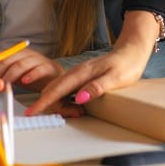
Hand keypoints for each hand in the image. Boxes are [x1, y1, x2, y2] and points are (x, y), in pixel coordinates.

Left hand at [0, 48, 62, 90]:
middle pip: (9, 59)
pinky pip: (39, 70)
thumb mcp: (16, 75)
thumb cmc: (33, 77)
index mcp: (18, 53)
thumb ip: (4, 74)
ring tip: (5, 84)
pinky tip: (24, 82)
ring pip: (22, 64)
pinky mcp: (49, 67)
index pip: (1, 57)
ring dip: (11, 75)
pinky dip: (31, 76)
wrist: (55, 79)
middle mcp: (27, 54)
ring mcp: (38, 59)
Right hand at [26, 10, 157, 114]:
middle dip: (44, 102)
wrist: (132, 51)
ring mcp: (79, 73)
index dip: (44, 101)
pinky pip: (65, 86)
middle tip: (38, 114)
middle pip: (54, 88)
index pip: (58, 89)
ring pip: (58, 87)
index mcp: (82, 73)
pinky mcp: (82, 76)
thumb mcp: (115, 78)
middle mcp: (77, 72)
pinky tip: (60, 101)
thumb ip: (97, 87)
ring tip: (48, 110)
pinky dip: (59, 95)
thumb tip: (80, 98)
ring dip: (51, 99)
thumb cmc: (126, 64)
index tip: (32, 111)